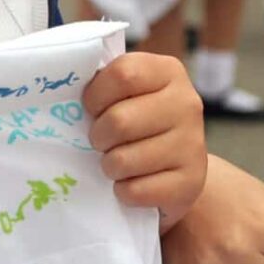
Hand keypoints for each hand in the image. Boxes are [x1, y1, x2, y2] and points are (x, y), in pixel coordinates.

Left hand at [83, 51, 206, 225]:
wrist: (178, 170)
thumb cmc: (140, 125)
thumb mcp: (129, 94)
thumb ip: (106, 85)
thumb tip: (71, 85)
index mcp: (168, 72)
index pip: (122, 74)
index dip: (95, 96)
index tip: (92, 109)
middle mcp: (187, 104)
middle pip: (119, 120)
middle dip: (98, 137)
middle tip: (101, 141)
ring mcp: (192, 144)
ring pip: (123, 160)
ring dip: (109, 166)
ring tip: (117, 162)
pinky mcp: (190, 183)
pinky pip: (135, 190)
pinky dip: (124, 191)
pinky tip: (133, 182)